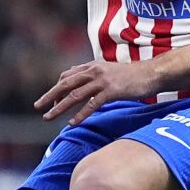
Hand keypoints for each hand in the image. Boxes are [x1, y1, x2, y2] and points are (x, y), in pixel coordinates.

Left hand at [35, 58, 158, 124]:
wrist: (151, 74)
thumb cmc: (131, 76)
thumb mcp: (108, 71)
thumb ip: (92, 74)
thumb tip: (75, 76)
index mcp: (92, 66)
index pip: (67, 76)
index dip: (57, 89)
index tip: (51, 101)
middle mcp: (94, 71)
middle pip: (65, 84)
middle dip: (50, 96)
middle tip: (38, 106)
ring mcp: (102, 80)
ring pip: (75, 95)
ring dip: (60, 108)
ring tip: (49, 117)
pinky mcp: (111, 91)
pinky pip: (91, 104)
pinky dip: (80, 115)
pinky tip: (72, 123)